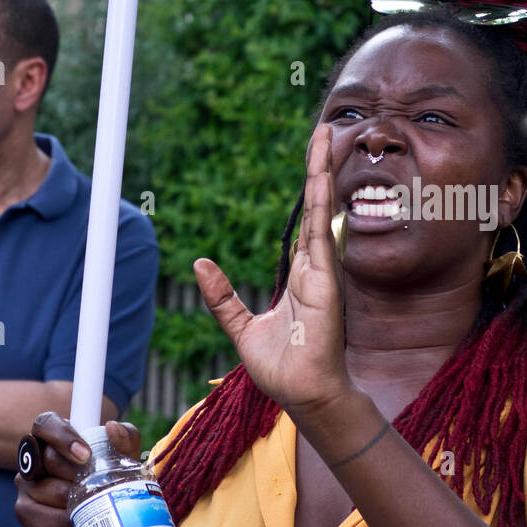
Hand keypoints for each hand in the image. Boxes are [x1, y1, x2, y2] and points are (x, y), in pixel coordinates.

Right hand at [13, 411, 141, 526]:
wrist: (104, 518)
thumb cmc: (110, 479)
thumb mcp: (123, 458)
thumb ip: (125, 438)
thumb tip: (113, 428)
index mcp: (52, 438)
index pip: (45, 424)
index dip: (62, 437)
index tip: (86, 455)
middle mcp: (33, 460)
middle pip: (49, 459)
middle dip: (76, 475)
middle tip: (97, 486)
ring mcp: (26, 488)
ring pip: (45, 491)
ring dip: (73, 502)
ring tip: (92, 508)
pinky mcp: (27, 516)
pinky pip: (43, 521)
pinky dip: (65, 526)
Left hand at [194, 123, 350, 422]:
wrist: (304, 395)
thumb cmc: (282, 367)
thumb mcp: (241, 327)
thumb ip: (222, 297)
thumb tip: (200, 264)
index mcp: (301, 274)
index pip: (305, 220)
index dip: (309, 188)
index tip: (313, 157)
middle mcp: (314, 266)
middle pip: (316, 205)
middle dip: (320, 166)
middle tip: (324, 130)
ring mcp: (322, 271)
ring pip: (321, 209)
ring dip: (322, 171)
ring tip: (326, 136)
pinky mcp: (324, 281)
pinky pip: (321, 233)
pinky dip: (322, 204)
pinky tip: (322, 177)